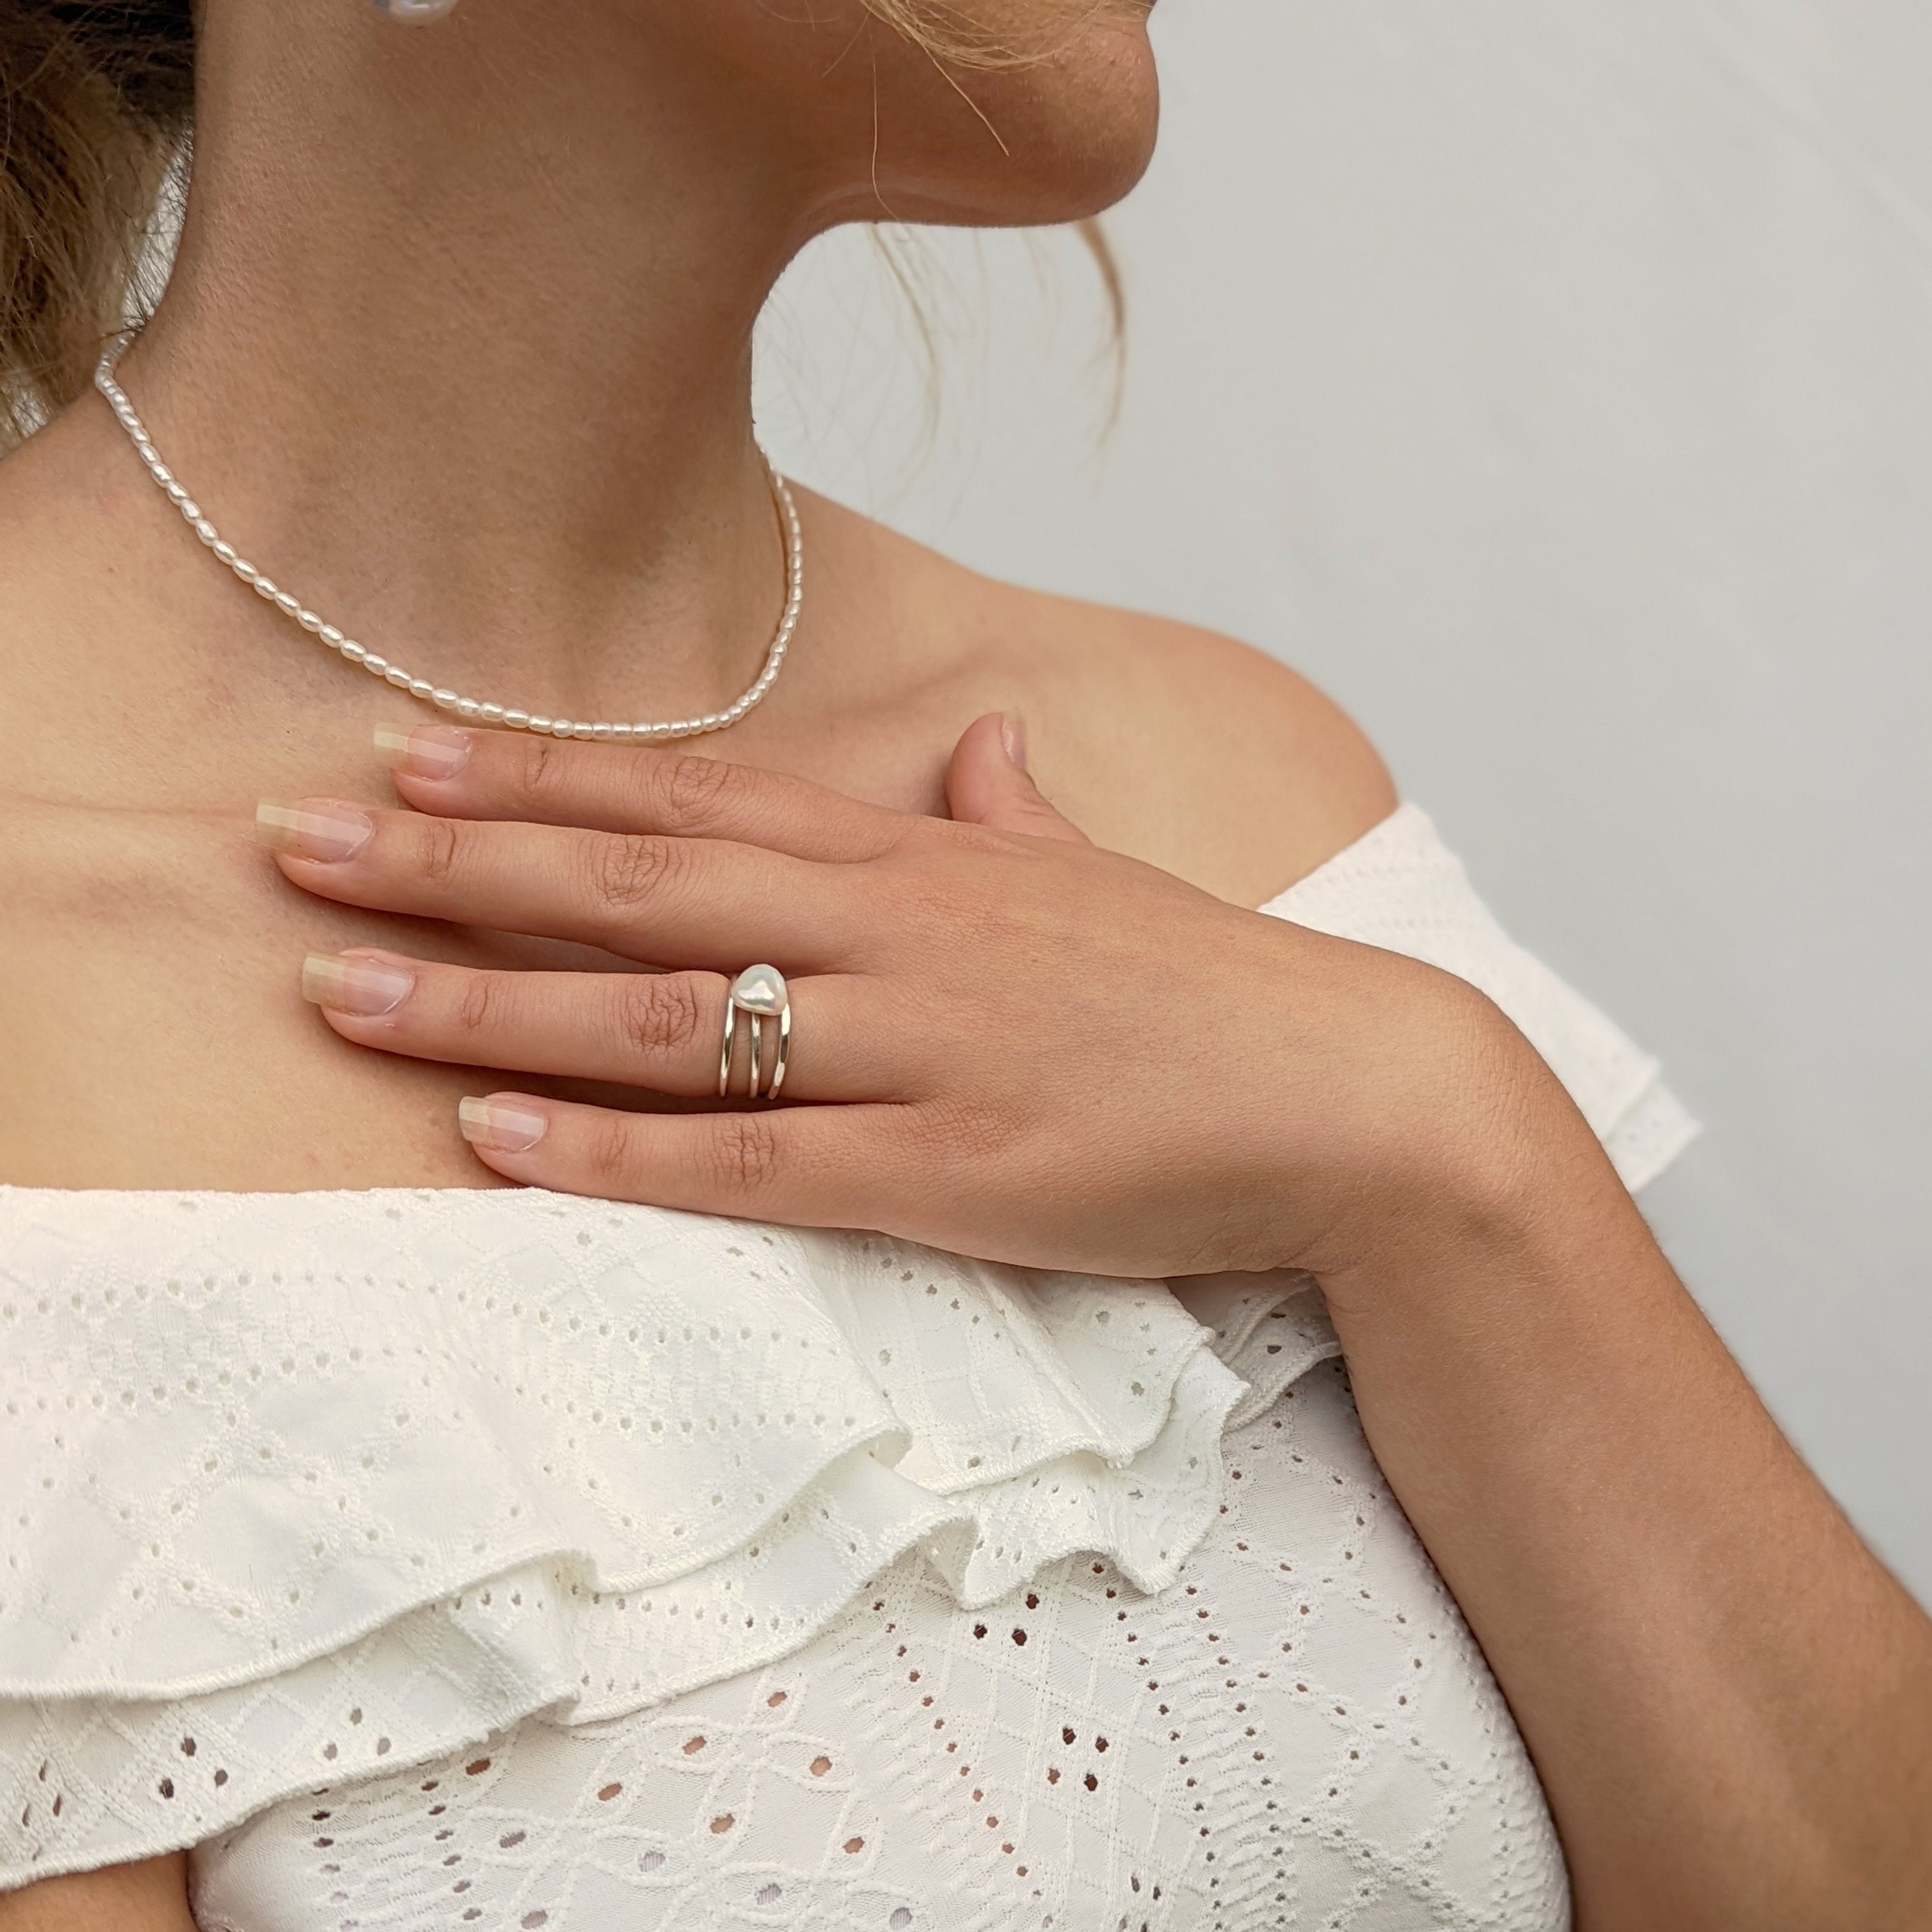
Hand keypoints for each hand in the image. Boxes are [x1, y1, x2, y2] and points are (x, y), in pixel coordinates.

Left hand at [260, 714, 1559, 1280]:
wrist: (1349, 1091)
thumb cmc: (1209, 983)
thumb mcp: (1099, 872)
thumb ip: (1017, 808)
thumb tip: (980, 745)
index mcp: (924, 856)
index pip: (692, 800)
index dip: (537, 778)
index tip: (401, 755)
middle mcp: (898, 932)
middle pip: (639, 887)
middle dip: (457, 865)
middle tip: (298, 846)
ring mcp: (916, 1051)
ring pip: (664, 1020)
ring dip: (491, 1002)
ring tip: (340, 992)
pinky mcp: (947, 1170)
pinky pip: (746, 1162)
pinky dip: (610, 1149)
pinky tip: (493, 1137)